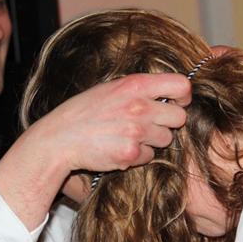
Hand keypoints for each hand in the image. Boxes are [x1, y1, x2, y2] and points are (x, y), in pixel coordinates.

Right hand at [35, 73, 189, 172]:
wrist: (59, 138)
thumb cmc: (83, 112)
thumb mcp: (110, 89)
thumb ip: (138, 89)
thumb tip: (165, 94)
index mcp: (135, 85)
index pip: (181, 85)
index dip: (183, 96)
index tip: (176, 103)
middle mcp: (139, 106)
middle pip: (179, 117)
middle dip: (168, 123)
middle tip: (149, 124)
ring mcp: (137, 131)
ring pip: (165, 139)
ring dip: (152, 140)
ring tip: (128, 136)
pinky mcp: (131, 153)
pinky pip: (149, 156)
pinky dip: (137, 155)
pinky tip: (119, 148)